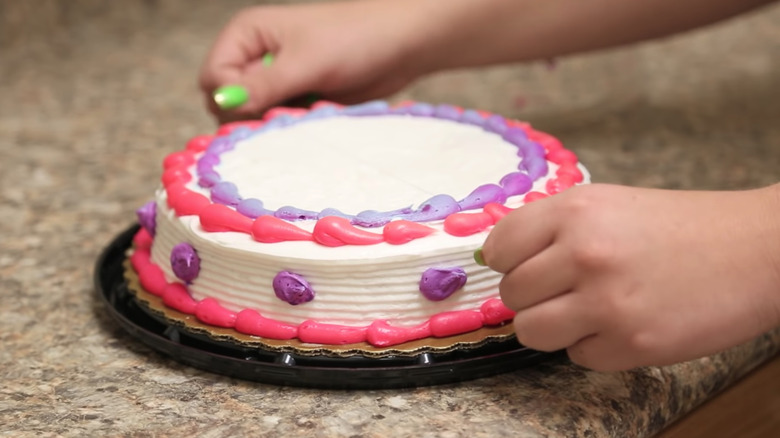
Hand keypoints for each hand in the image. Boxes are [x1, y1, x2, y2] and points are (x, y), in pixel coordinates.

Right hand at [199, 0, 431, 120]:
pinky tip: (314, 119)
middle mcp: (255, 58)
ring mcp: (276, 82)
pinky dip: (292, 130)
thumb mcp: (306, 62)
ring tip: (307, 113)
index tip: (263, 107)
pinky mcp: (297, 101)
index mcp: (246, 35)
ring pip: (254, 120)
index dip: (231, 98)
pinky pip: (279, 127)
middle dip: (252, 116)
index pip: (213, 79)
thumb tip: (221, 105)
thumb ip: (263, 85)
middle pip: (227, 105)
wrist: (400, 45)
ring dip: (275, 125)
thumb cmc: (354, 39)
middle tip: (288, 113)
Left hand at [482, 183, 779, 370]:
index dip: (507, 262)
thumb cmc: (681, 226)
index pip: (498, 247)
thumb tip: (496, 257)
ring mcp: (605, 302)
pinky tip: (625, 323)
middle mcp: (583, 253)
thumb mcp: (608, 205)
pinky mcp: (630, 344)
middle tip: (566, 290)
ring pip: (531, 331)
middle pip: (511, 294)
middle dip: (532, 297)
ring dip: (552, 327)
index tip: (522, 267)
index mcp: (575, 211)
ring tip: (586, 312)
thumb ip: (552, 228)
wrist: (757, 250)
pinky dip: (594, 346)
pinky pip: (576, 357)